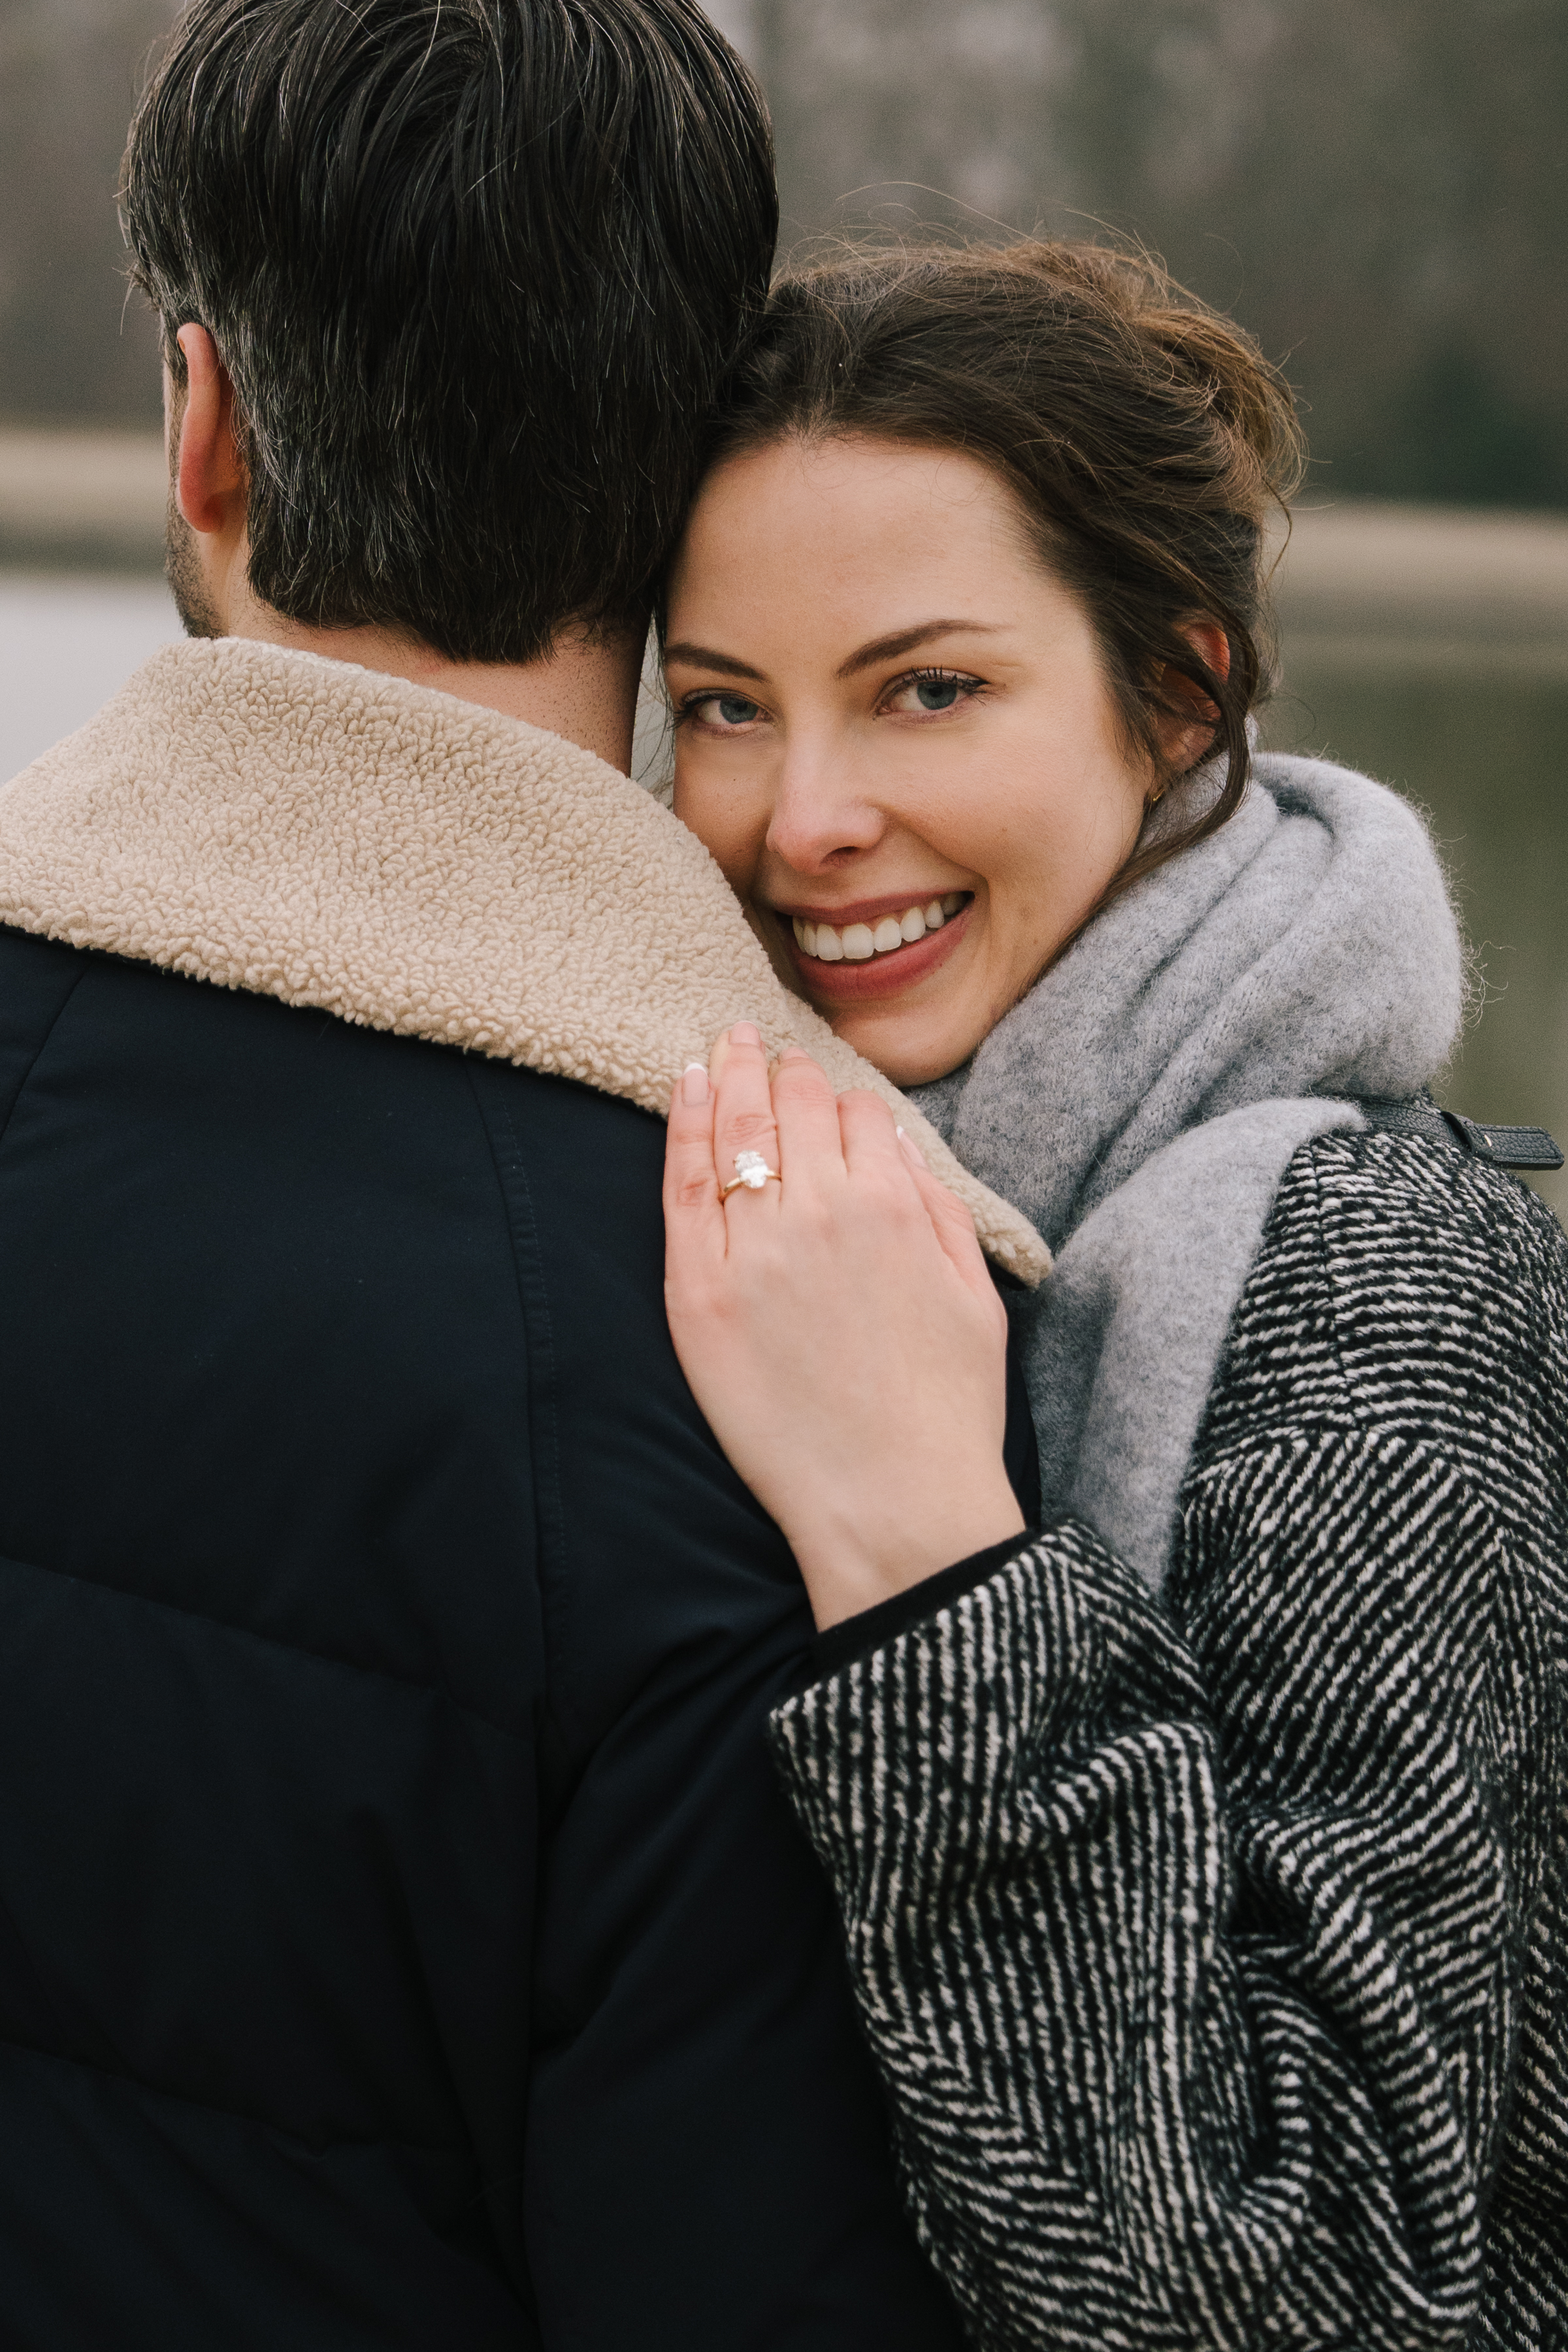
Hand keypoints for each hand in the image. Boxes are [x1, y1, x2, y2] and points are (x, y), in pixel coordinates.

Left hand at [664, 1023, 1025, 1629]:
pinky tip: (686, 1090)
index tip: (824, 1085)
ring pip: (737, 1131)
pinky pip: (683, 1189)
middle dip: (781, 1066)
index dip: (841, 1096)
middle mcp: (822, 1213)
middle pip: (794, 1107)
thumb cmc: (945, 1413)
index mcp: (895, 1208)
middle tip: (763, 1038)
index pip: (860, 1115)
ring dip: (731, 1075)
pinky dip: (684, 1128)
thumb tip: (899, 1151)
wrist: (892, 1506)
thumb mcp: (973, 1298)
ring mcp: (753, 1252)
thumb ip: (939, 1212)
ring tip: (723, 1044)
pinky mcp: (698, 1296)